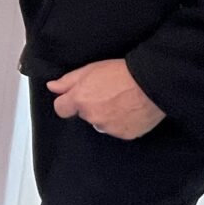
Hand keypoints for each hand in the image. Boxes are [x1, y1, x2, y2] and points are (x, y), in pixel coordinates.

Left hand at [48, 59, 165, 139]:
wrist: (151, 83)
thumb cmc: (122, 72)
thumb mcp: (91, 69)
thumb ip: (68, 80)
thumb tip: (52, 87)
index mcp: (80, 100)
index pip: (61, 109)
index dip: (68, 102)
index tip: (76, 98)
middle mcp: (92, 117)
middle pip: (84, 115)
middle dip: (91, 107)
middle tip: (107, 93)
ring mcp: (109, 128)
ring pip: (101, 123)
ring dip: (107, 115)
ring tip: (122, 101)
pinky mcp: (125, 135)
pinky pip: (118, 130)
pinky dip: (122, 122)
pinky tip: (131, 109)